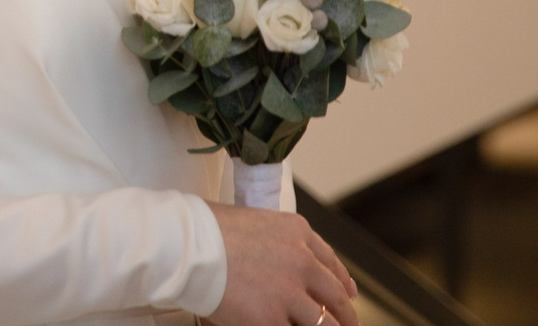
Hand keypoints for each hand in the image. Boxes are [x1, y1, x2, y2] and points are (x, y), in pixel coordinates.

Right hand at [205, 203, 359, 325]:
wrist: (188, 245)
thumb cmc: (206, 229)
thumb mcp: (253, 222)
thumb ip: (274, 242)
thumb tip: (276, 261)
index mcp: (297, 232)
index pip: (330, 261)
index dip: (342, 281)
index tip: (348, 292)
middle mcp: (302, 261)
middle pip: (336, 295)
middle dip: (345, 314)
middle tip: (349, 324)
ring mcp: (290, 292)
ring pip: (324, 322)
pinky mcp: (274, 319)